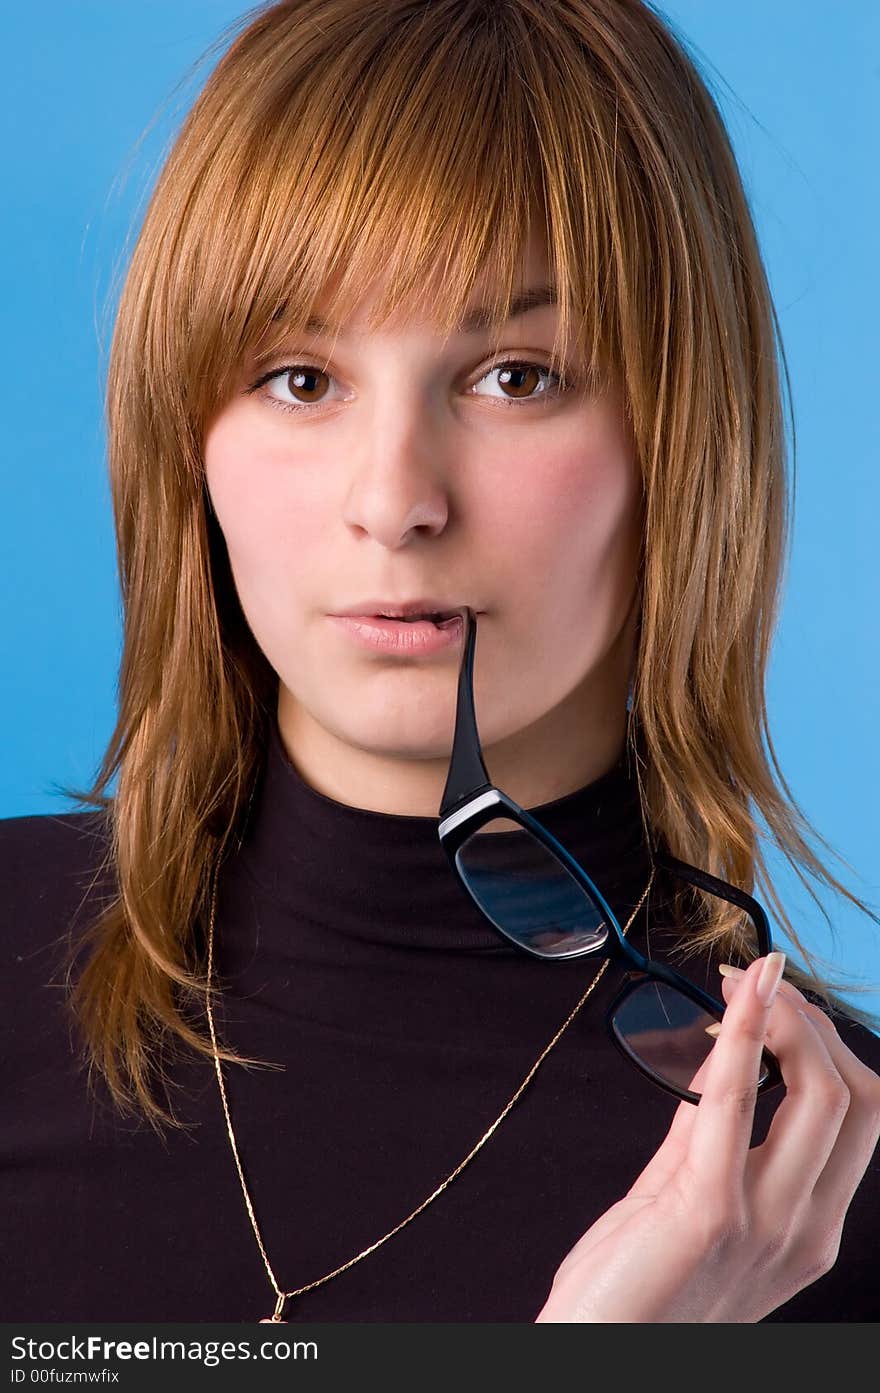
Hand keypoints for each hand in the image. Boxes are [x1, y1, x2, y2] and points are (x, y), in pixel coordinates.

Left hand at [534, 952, 879, 1321]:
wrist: (591, 1359)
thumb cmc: (631, 1289)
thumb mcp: (685, 1200)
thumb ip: (706, 1134)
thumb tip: (721, 1060)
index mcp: (807, 1227)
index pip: (858, 1118)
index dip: (829, 1046)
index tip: (779, 1000)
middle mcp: (804, 1229)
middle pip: (857, 1101)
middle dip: (818, 1027)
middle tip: (764, 985)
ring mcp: (765, 1225)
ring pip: (825, 1098)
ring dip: (788, 1021)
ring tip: (748, 983)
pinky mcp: (710, 1212)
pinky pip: (735, 1105)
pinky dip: (742, 1036)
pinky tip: (737, 996)